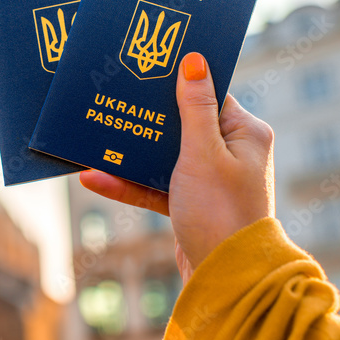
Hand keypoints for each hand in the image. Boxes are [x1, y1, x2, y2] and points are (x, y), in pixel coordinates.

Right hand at [79, 52, 275, 282]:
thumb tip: (194, 60)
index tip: (144, 68)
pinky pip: (155, 186)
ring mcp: (210, 180)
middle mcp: (231, 153)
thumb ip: (195, 107)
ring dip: (130, 154)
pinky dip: (129, 183)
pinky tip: (94, 178)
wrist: (225, 279)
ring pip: (164, 157)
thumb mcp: (203, 153)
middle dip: (145, 119)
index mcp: (245, 133)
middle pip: (181, 124)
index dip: (177, 82)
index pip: (210, 95)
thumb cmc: (221, 212)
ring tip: (94, 140)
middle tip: (113, 97)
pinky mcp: (190, 204)